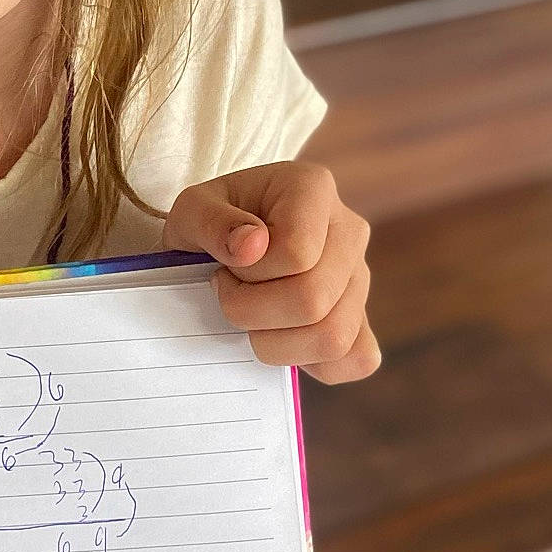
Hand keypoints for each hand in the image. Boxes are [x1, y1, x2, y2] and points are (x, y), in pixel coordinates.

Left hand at [164, 163, 378, 385]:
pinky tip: (282, 338)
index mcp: (312, 188)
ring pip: (334, 338)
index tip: (224, 264)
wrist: (224, 240)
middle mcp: (349, 229)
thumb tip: (252, 245)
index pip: (296, 253)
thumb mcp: (191, 210)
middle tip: (229, 293)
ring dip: (275, 343)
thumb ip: (212, 222)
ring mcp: (360, 276)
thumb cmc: (210, 222)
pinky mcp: (360, 316)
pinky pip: (357, 359)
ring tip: (252, 316)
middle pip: (314, 300)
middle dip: (253, 311)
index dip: (249, 273)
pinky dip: (314, 363)